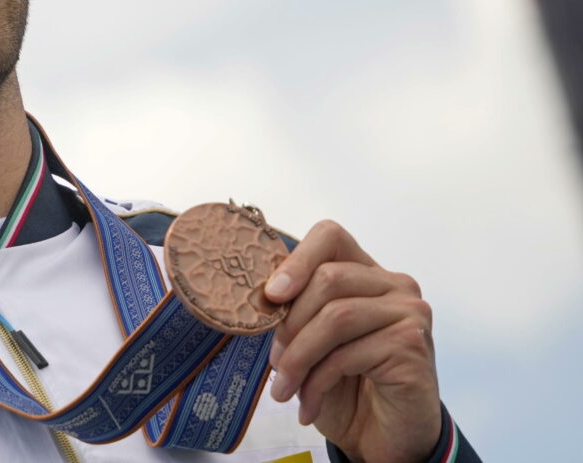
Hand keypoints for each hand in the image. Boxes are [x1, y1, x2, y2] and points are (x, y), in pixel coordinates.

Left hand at [265, 220, 440, 462]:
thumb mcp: (312, 341)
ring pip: (335, 316)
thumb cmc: (347, 386)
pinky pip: (348, 354)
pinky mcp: (412, 345)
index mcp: (367, 273)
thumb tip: (264, 293)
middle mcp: (396, 285)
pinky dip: (317, 382)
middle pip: (327, 278)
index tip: (271, 294)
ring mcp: (410, 313)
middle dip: (290, 324)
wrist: (385, 439)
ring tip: (284, 389)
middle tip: (274, 363)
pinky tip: (309, 405)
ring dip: (298, 358)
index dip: (296, 259)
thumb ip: (297, 310)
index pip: (330, 236)